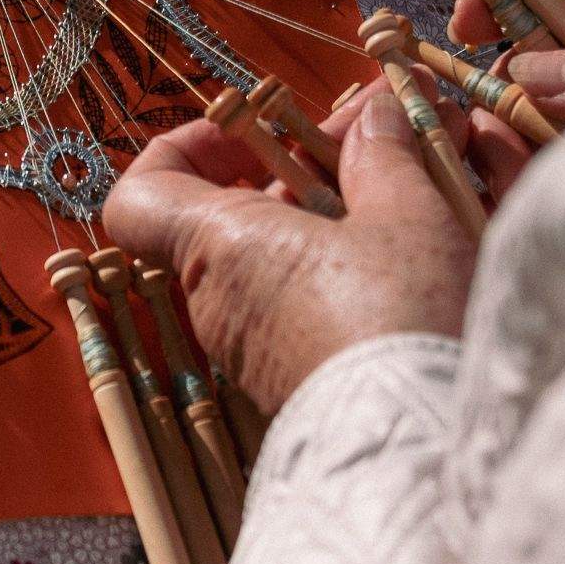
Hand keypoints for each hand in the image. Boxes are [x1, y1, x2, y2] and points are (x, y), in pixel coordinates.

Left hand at [104, 91, 477, 413]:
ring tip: (417, 172)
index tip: (252, 126)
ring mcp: (257, 344)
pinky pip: (308, 296)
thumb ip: (383, 156)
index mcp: (220, 246)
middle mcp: (222, 299)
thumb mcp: (404, 215)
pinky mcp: (298, 375)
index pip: (142, 196)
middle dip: (308, 161)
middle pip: (237, 210)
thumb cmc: (398, 319)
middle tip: (382, 129)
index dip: (185, 148)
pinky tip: (418, 237)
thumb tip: (375, 117)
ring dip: (341, 205)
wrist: (422, 446)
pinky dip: (350, 258)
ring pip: (281, 252)